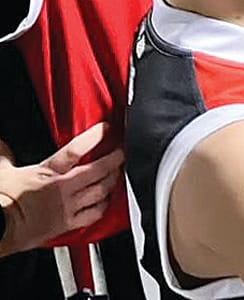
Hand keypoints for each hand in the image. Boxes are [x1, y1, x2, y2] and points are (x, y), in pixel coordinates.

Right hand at [0, 124, 122, 255]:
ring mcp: (67, 207)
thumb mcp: (1, 172)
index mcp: (47, 172)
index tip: (107, 128)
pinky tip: (106, 202)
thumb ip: (5, 156)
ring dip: (112, 182)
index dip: (94, 136)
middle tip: (122, 152)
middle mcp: (62, 188)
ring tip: (117, 174)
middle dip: (114, 160)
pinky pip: (94, 215)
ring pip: (100, 192)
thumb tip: (3, 146)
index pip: (76, 149)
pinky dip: (104, 207)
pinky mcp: (67, 224)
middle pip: (98, 171)